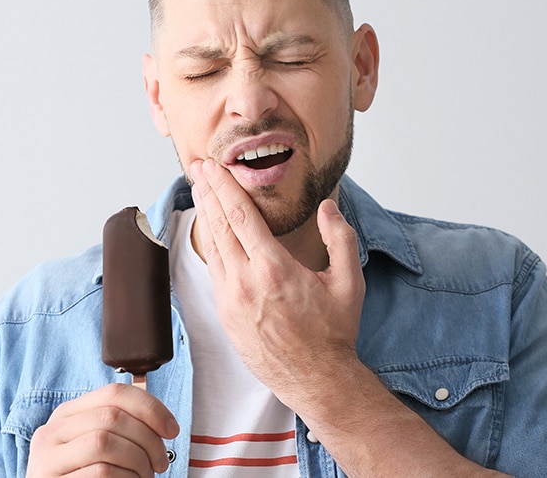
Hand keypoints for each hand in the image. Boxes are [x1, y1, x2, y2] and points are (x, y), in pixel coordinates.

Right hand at [26, 383, 178, 476]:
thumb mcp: (94, 448)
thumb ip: (116, 428)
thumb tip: (160, 419)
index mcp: (67, 415)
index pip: (113, 393)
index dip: (150, 407)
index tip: (171, 429)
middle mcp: (52, 432)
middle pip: (113, 417)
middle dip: (148, 439)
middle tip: (161, 462)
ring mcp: (47, 458)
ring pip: (105, 442)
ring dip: (137, 462)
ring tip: (144, 476)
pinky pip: (100, 472)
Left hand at [189, 159, 365, 409]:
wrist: (316, 379)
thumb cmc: (333, 333)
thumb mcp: (349, 282)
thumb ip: (340, 239)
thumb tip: (327, 207)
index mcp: (274, 269)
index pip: (240, 216)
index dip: (224, 187)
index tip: (214, 167)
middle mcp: (246, 282)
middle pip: (219, 226)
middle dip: (207, 192)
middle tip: (197, 168)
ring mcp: (230, 299)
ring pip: (212, 247)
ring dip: (205, 215)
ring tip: (199, 191)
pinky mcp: (225, 314)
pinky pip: (213, 270)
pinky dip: (209, 244)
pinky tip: (210, 231)